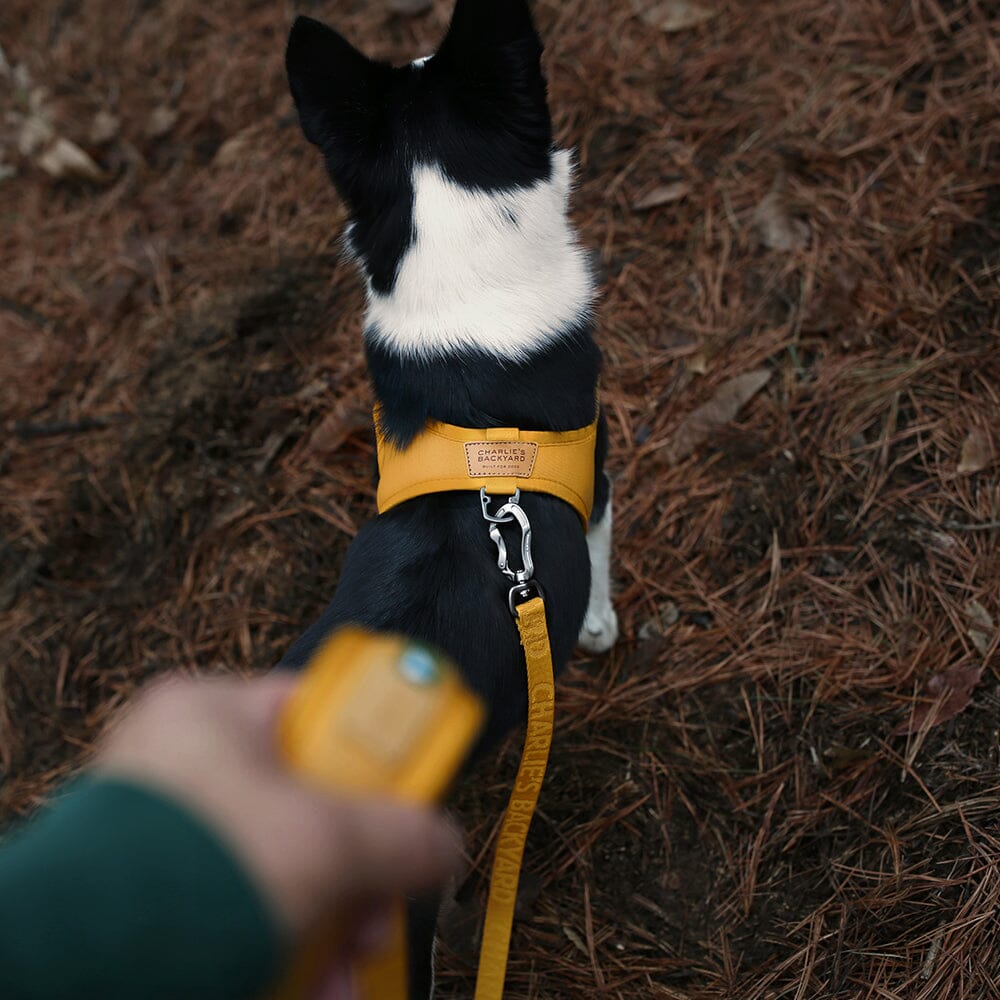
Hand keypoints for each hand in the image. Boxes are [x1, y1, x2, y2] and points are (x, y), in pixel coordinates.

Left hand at [95, 673, 461, 941]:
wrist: (77, 972)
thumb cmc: (180, 879)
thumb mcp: (324, 843)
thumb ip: (401, 833)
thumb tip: (444, 841)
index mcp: (210, 714)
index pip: (317, 711)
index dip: (373, 753)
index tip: (409, 794)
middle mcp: (182, 766)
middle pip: (305, 807)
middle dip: (355, 874)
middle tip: (378, 911)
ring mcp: (164, 833)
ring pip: (278, 870)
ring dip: (328, 927)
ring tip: (346, 972)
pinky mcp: (154, 897)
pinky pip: (240, 909)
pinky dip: (283, 949)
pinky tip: (312, 986)